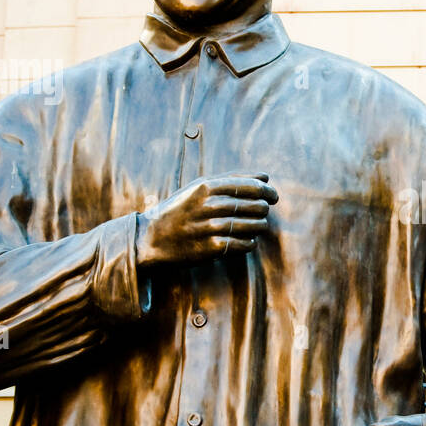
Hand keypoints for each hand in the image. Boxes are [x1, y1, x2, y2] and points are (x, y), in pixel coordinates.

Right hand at [135, 173, 278, 268]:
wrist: (152, 238)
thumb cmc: (181, 210)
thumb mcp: (200, 187)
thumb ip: (233, 179)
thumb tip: (266, 176)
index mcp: (207, 187)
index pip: (250, 186)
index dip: (267, 191)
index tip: (273, 196)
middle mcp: (209, 206)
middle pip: (256, 206)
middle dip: (264, 209)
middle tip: (263, 211)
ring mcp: (211, 227)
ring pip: (254, 225)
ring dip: (260, 226)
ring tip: (257, 225)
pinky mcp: (212, 248)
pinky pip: (244, 244)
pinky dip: (250, 242)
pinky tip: (247, 240)